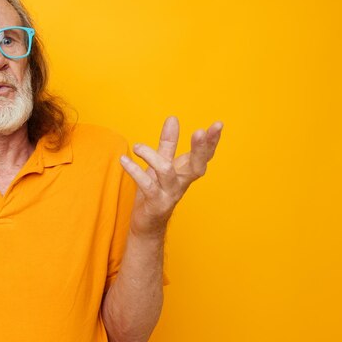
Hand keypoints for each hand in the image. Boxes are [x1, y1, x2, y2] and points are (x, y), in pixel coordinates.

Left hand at [120, 116, 222, 237]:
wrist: (147, 223)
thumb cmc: (156, 190)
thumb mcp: (161, 163)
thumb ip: (168, 143)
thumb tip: (173, 118)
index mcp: (186, 172)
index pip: (204, 156)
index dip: (212, 142)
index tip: (218, 125)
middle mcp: (182, 183)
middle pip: (196, 165)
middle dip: (200, 148)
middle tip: (200, 132)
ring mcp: (170, 194)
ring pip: (166, 171)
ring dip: (151, 155)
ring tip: (137, 146)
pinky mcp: (156, 203)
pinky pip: (146, 185)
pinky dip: (134, 171)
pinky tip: (124, 160)